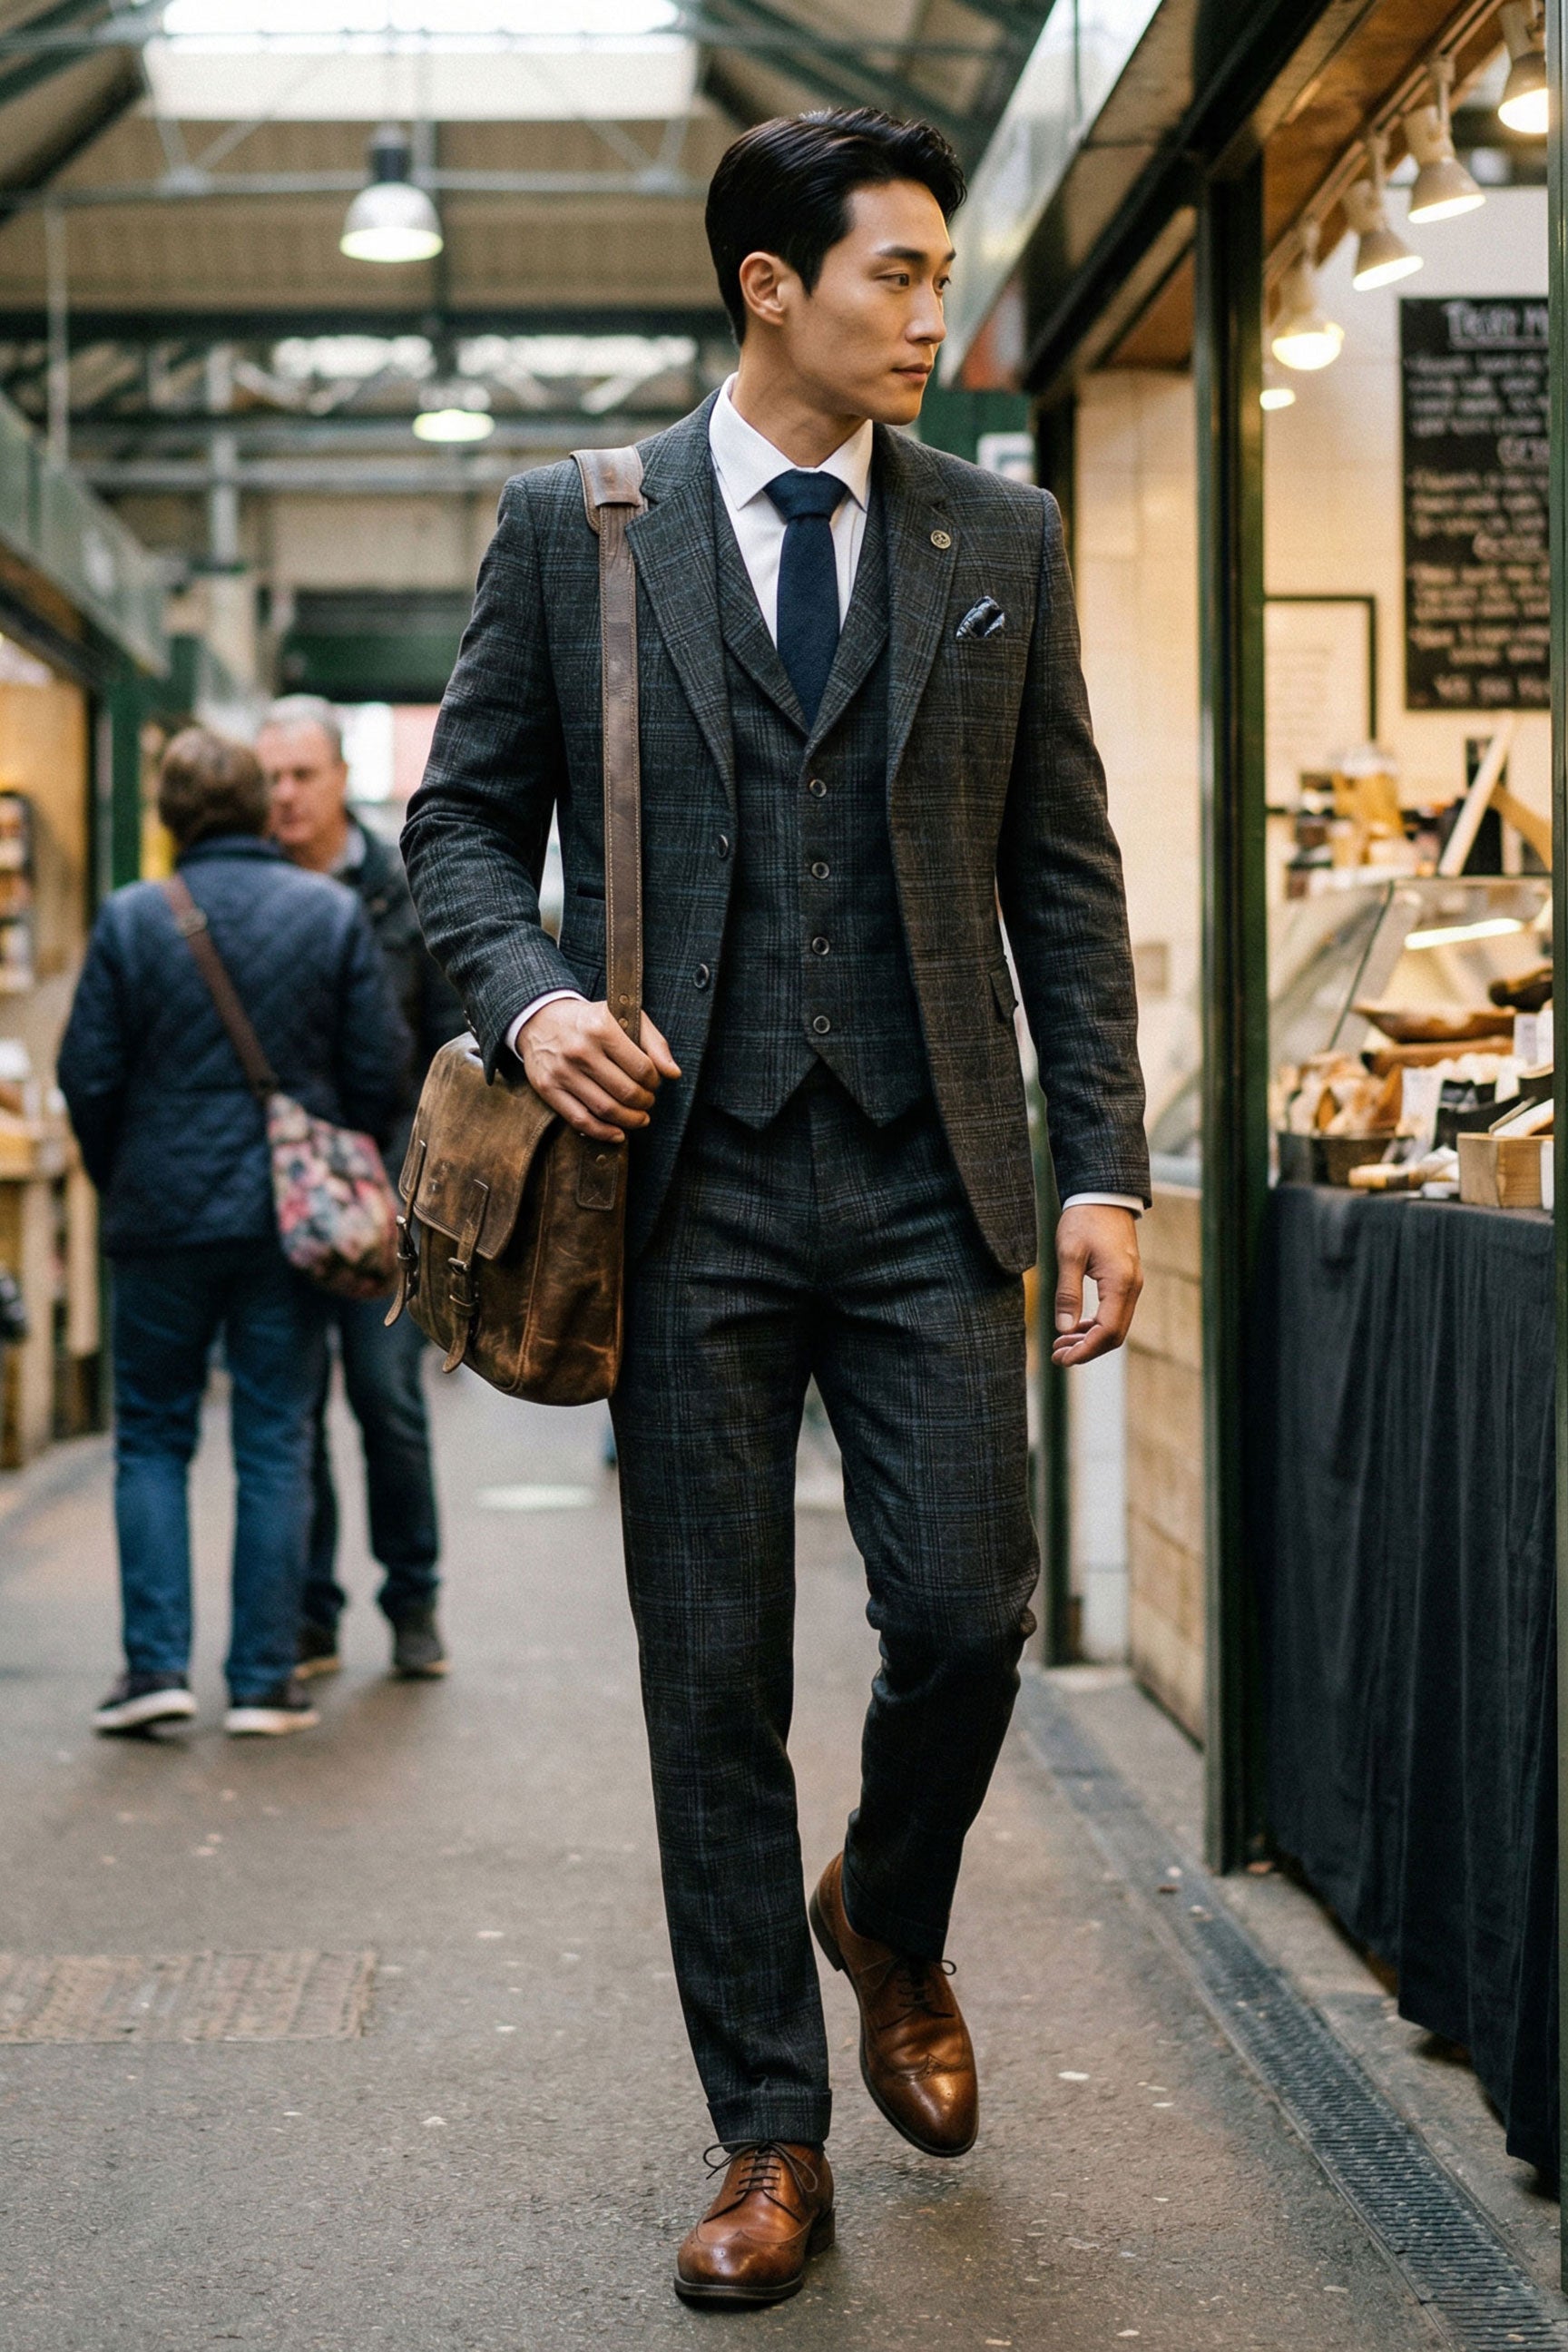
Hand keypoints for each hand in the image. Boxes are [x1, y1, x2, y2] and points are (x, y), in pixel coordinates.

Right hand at [518, 998, 679, 1144]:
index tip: (654, 1083)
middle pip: (626, 1091)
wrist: (540, 1019)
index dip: (654, 1082)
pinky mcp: (548, 1088)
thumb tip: (674, 1074)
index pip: (642, 1067)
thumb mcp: (623, 1016)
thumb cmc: (589, 1021)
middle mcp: (580, 1050)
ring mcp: (562, 1071)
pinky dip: (603, 1132)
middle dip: (645, 1102)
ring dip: (630, 1120)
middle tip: (648, 1102)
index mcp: (601, 1028)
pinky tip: (618, 1133)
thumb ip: (654, 1042)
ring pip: (605, 1109)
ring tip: (639, 1118)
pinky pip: (580, 1119)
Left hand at [1051, 1204, 1142, 1367]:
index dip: (1084, 1351)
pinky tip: (1075, 1327)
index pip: (1107, 1332)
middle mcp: (1131, 1287)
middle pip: (1114, 1335)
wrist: (1103, 1195)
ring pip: (1115, 1326)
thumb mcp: (1069, 1254)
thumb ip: (1067, 1293)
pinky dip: (1096, 1326)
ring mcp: (1131, 1285)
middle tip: (1057, 1356)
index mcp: (1120, 1283)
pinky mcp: (1125, 1281)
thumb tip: (1064, 1329)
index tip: (1061, 1358)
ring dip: (1090, 1339)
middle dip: (1087, 1350)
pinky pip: (1115, 1313)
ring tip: (1061, 1344)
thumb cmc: (1084, 1220)